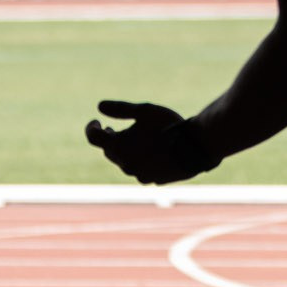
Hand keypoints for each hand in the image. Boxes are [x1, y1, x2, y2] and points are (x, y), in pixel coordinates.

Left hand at [85, 99, 213, 184]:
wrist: (196, 146)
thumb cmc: (169, 125)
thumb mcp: (145, 111)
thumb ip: (121, 109)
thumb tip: (100, 106)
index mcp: (118, 146)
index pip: (93, 137)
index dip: (91, 127)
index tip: (97, 121)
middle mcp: (124, 164)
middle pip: (109, 152)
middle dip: (111, 140)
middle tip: (114, 129)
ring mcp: (139, 174)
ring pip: (125, 162)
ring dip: (126, 151)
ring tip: (137, 140)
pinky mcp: (153, 180)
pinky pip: (141, 170)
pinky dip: (142, 161)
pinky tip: (153, 152)